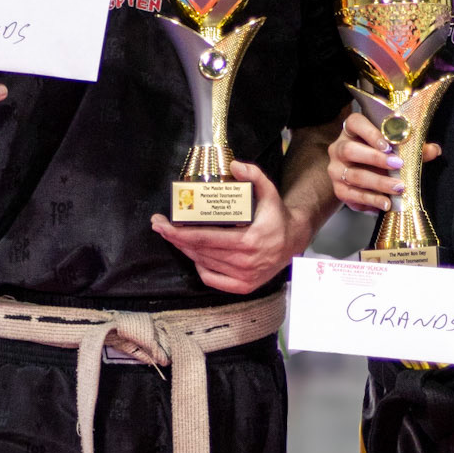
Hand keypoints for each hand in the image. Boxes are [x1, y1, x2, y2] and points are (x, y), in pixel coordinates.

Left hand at [151, 161, 309, 294]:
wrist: (294, 241)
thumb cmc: (277, 217)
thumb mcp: (270, 192)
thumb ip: (254, 176)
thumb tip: (234, 165)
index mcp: (249, 241)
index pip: (206, 238)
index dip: (180, 233)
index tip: (163, 224)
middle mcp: (245, 262)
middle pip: (200, 251)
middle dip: (176, 239)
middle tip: (159, 227)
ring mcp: (244, 277)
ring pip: (203, 264)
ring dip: (185, 251)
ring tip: (174, 237)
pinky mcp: (244, 286)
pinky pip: (212, 279)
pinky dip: (200, 267)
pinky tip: (195, 255)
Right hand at [328, 109, 440, 213]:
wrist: (360, 177)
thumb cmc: (379, 156)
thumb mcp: (395, 149)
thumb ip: (413, 148)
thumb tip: (434, 150)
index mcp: (353, 130)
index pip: (355, 123)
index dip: (370, 132)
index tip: (388, 144)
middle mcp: (339, 148)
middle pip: (351, 150)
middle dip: (376, 159)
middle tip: (398, 165)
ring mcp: (336, 169)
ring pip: (354, 175)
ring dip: (378, 183)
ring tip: (398, 188)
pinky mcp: (339, 189)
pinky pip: (353, 195)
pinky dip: (371, 200)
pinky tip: (386, 203)